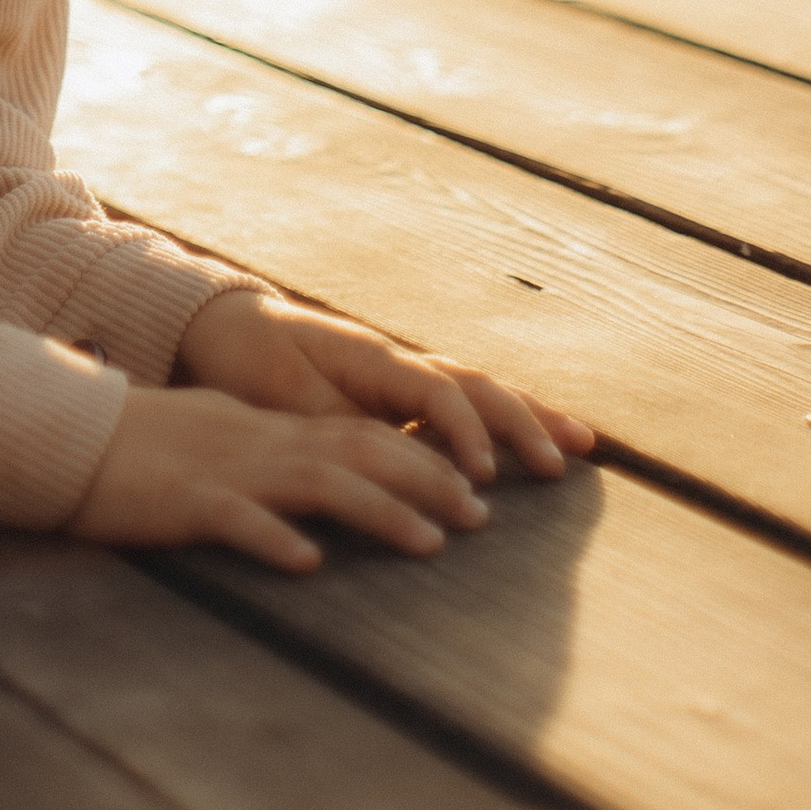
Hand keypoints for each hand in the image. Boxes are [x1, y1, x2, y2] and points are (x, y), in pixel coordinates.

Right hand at [67, 380, 495, 572]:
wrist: (68, 432)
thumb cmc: (144, 447)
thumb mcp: (221, 441)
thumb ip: (271, 458)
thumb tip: (321, 499)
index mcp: (268, 429)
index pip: (359, 436)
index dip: (421, 460)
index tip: (474, 489)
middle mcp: (259, 442)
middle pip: (356, 453)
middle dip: (424, 481)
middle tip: (481, 516)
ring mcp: (224, 469)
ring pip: (315, 483)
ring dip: (378, 512)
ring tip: (430, 544)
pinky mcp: (185, 500)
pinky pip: (235, 520)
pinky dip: (274, 538)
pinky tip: (307, 563)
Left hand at [171, 284, 595, 488]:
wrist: (229, 331)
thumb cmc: (253, 367)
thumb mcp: (288, 401)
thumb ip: (342, 426)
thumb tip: (394, 458)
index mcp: (375, 359)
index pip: (439, 393)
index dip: (464, 434)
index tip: (482, 478)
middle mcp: (401, 361)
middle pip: (478, 386)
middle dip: (526, 421)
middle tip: (566, 461)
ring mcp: (406, 374)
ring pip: (480, 391)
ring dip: (529, 416)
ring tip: (580, 444)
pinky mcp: (402, 392)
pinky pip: (463, 404)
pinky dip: (503, 421)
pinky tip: (533, 441)